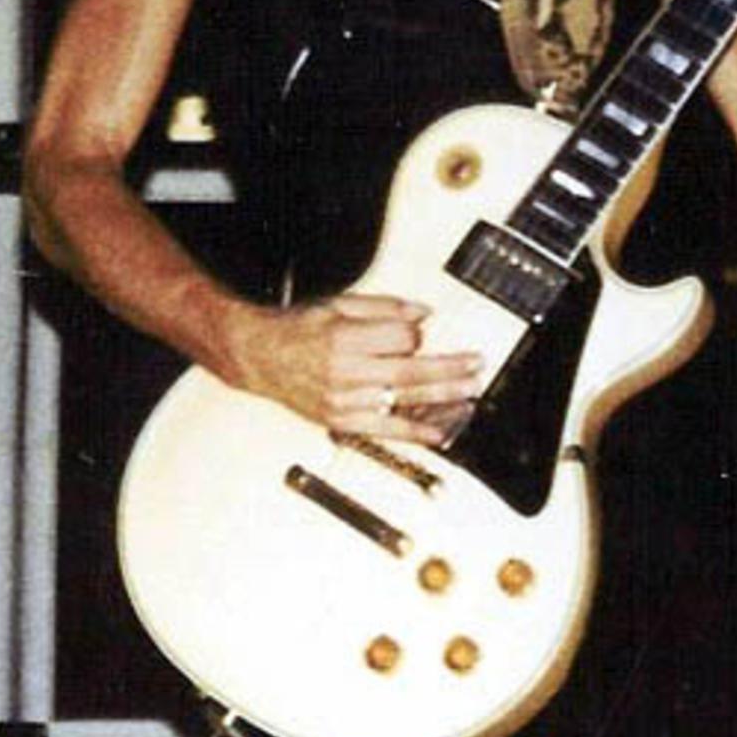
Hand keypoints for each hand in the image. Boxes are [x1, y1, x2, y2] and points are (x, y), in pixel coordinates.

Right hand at [225, 293, 482, 446]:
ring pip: (403, 402)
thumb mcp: (339, 304)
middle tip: (476, 366)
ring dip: (442, 399)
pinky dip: (416, 432)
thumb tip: (423, 314)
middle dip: (449, 370)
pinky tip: (440, 432)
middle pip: (410, 373)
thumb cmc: (299, 328)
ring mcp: (344, 403)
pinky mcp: (342, 422)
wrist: (260, 357)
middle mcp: (345, 374)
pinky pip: (386, 430)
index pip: (400, 339)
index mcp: (344, 340)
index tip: (424, 331)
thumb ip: (384, 308)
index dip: (418, 334)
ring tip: (470, 393)